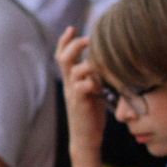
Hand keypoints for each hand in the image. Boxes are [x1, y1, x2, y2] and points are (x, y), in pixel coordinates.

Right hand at [55, 28, 106, 154]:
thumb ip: (94, 76)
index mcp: (70, 80)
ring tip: (102, 63)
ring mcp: (73, 93)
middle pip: (64, 58)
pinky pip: (83, 86)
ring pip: (75, 70)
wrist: (85, 138)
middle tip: (89, 38)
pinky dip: (94, 81)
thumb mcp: (92, 91)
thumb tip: (105, 62)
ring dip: (89, 63)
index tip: (71, 27)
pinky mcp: (80, 103)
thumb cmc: (91, 114)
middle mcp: (69, 84)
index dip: (64, 41)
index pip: (61, 56)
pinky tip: (103, 84)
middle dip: (75, 44)